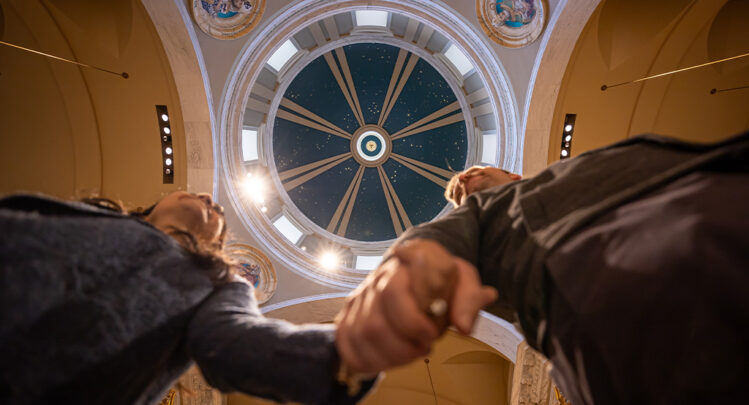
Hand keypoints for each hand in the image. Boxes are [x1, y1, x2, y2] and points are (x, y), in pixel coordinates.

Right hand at [334, 239, 496, 374]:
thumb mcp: (464, 281)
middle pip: (375, 321)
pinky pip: (345, 341)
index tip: (431, 336)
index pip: (394, 292)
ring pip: (361, 335)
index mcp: (404, 263)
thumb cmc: (443, 280)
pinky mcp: (350, 312)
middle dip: (402, 346)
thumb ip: (469, 299)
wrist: (420, 272)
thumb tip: (463, 326)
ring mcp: (361, 294)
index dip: (411, 322)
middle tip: (424, 348)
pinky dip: (366, 358)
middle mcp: (378, 276)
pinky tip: (388, 359)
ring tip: (411, 353)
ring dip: (389, 356)